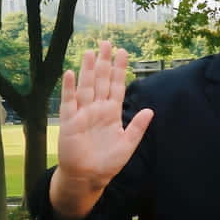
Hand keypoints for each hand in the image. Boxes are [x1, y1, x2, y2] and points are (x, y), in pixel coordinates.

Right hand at [50, 41, 152, 219]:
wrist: (88, 177)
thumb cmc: (108, 162)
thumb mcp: (128, 144)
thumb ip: (137, 127)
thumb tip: (150, 110)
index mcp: (112, 113)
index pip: (117, 86)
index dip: (120, 70)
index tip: (123, 53)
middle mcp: (97, 109)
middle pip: (101, 81)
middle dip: (105, 62)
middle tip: (108, 42)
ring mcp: (82, 113)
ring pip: (86, 86)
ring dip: (88, 70)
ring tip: (91, 52)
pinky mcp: (69, 121)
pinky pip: (69, 102)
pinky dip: (69, 88)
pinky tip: (71, 73)